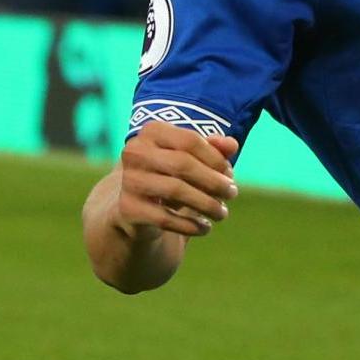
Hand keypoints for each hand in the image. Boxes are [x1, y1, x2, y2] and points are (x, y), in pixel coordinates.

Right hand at [116, 122, 239, 237]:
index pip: (190, 141)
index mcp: (152, 131)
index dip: (215, 159)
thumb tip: (231, 145)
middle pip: (183, 164)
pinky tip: (205, 228)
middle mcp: (135, 152)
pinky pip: (165, 218)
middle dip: (214, 181)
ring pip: (175, 190)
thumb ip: (214, 149)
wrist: (137, 206)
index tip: (229, 174)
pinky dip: (190, 225)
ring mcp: (129, 180)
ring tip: (221, 213)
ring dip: (206, 204)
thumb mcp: (193, 159)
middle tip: (232, 193)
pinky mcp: (128, 208)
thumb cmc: (172, 175)